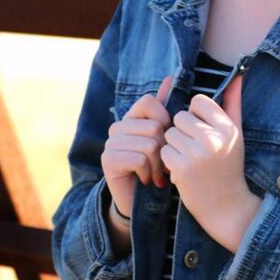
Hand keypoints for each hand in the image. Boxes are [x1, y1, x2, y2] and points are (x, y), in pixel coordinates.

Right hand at [101, 74, 172, 217]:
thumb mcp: (164, 138)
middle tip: (161, 164)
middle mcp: (118, 127)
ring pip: (149, 143)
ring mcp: (110, 143)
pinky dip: (148, 172)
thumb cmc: (157, 168)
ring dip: (158, 164)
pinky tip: (145, 179)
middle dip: (164, 149)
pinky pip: (139, 158)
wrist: (142, 202)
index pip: (150, 102)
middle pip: (153, 126)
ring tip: (155, 174)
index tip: (166, 141)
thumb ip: (165, 108)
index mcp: (131, 118)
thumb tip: (171, 77)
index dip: (164, 120)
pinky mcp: (108, 160)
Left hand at [160, 75, 261, 251]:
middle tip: (193, 147)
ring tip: (188, 159)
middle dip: (182, 131)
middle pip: (180, 116)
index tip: (200, 130)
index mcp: (227, 128)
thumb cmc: (229, 167)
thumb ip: (233, 104)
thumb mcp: (235, 135)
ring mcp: (197, 154)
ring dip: (174, 145)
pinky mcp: (182, 168)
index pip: (198, 101)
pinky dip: (169, 160)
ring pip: (170, 133)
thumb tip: (238, 76)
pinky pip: (164, 151)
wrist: (226, 206)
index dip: (195, 114)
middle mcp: (214, 139)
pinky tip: (182, 170)